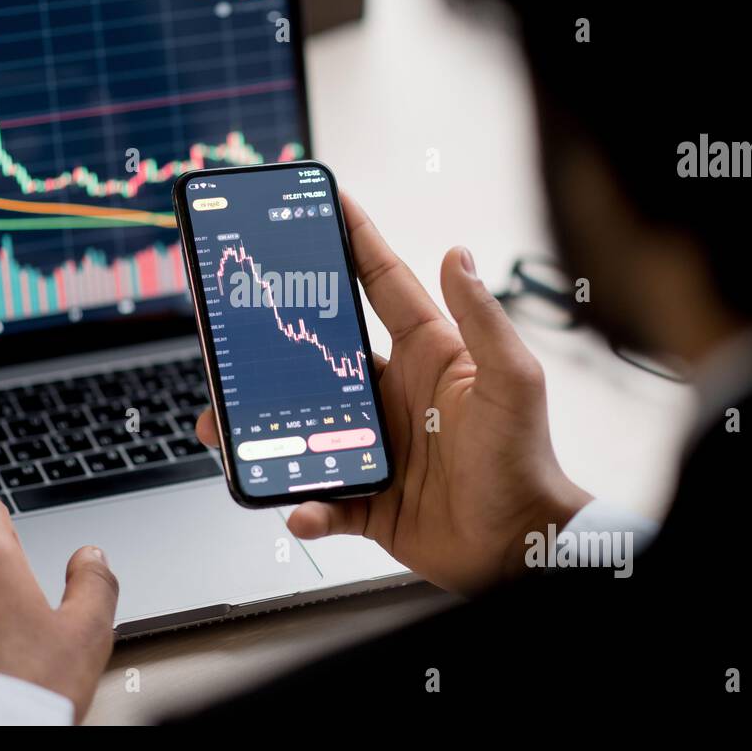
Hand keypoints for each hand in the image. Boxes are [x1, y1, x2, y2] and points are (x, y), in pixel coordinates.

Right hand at [196, 192, 590, 593]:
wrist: (519, 548)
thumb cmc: (525, 459)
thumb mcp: (510, 380)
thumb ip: (482, 317)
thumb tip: (458, 253)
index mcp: (427, 355)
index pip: (381, 284)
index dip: (353, 240)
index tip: (323, 202)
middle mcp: (394, 394)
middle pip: (319, 357)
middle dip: (275, 342)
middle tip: (235, 328)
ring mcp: (376, 443)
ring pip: (302, 425)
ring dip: (261, 428)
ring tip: (225, 427)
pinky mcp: (367, 495)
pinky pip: (321, 496)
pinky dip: (304, 504)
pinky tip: (298, 509)